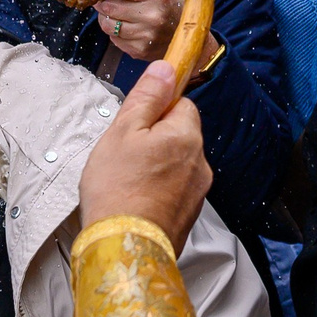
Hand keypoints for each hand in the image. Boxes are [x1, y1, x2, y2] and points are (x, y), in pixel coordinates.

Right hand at [79, 58, 210, 249]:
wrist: (123, 247)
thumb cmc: (116, 190)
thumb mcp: (123, 131)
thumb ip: (147, 97)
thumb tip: (166, 69)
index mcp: (186, 136)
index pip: (182, 104)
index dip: (157, 109)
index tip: (136, 121)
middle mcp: (200, 163)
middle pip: (181, 134)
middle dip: (156, 138)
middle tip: (125, 153)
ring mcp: (197, 191)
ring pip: (177, 163)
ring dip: (157, 165)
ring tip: (127, 180)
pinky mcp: (189, 214)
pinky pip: (175, 189)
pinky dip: (159, 189)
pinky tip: (135, 198)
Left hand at [89, 0, 178, 61]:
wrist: (191, 30)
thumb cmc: (168, 2)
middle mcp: (151, 16)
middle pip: (109, 6)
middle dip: (101, 0)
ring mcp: (145, 36)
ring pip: (107, 24)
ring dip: (105, 16)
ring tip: (113, 11)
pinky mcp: (140, 51)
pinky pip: (114, 39)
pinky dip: (115, 31)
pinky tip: (125, 25)